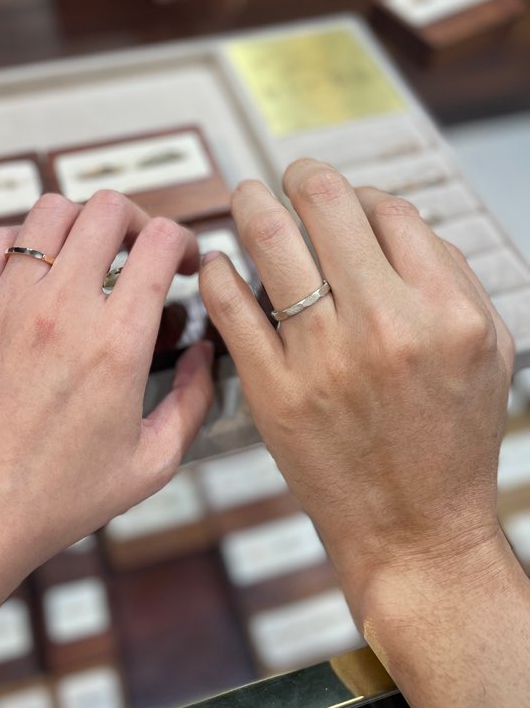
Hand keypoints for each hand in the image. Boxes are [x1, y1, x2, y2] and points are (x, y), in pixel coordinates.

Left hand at [0, 191, 213, 590]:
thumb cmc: (56, 498)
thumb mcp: (151, 463)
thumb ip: (193, 400)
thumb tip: (205, 351)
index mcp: (115, 343)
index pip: (159, 243)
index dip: (182, 240)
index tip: (181, 260)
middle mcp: (60, 310)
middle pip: (107, 209)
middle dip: (135, 220)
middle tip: (137, 249)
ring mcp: (5, 304)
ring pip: (50, 211)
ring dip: (80, 224)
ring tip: (85, 255)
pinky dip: (24, 244)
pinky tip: (34, 274)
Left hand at [200, 160, 514, 616]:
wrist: (414, 532)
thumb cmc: (451, 444)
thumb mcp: (489, 352)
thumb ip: (452, 277)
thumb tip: (393, 218)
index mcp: (444, 311)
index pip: (390, 209)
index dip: (361, 194)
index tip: (343, 201)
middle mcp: (384, 326)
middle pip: (327, 204)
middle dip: (301, 175)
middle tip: (289, 176)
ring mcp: (323, 358)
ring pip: (269, 238)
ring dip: (251, 201)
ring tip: (247, 195)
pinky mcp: (273, 390)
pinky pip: (230, 304)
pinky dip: (219, 271)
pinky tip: (220, 264)